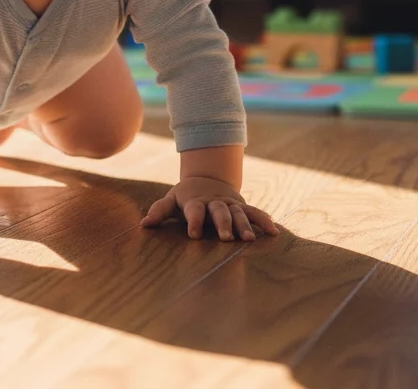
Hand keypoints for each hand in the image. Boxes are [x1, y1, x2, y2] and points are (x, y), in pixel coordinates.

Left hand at [140, 176, 278, 241]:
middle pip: (219, 212)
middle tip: (225, 238)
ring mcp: (229, 204)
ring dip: (243, 225)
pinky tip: (274, 232)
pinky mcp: (241, 206)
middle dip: (222, 224)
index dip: (194, 221)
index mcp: (195, 201)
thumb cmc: (186, 196)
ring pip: (238, 213)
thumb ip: (159, 210)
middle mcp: (214, 202)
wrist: (207, 179)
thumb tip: (143, 225)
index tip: (193, 234)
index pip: (194, 210)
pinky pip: (254, 212)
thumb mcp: (172, 199)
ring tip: (248, 239)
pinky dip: (264, 220)